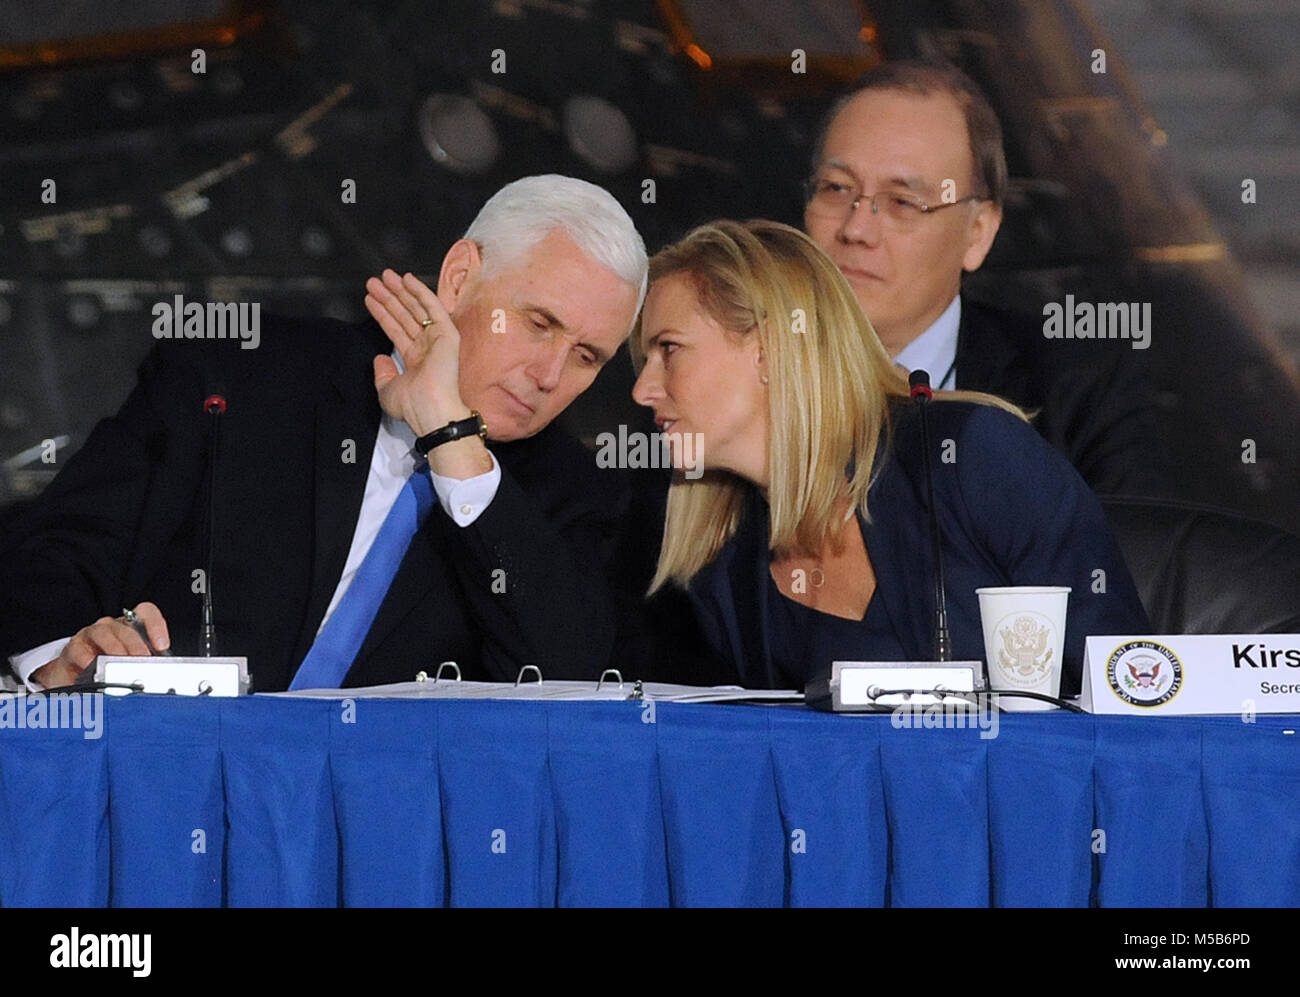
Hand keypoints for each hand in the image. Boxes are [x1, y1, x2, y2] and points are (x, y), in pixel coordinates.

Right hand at [30, 602, 170, 688]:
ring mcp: (90, 635)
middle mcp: (111, 627)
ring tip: (121, 665)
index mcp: (130, 626)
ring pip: (103, 633)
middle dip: (136, 646)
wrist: (76, 674)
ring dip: (115, 649)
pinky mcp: (73, 649)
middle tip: (142, 662)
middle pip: (126, 628)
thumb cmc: (110, 666)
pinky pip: (79, 650)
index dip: (156, 626)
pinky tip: (93, 668)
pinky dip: (86, 659)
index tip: (162, 646)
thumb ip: (145, 663)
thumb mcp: (131, 663)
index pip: (145, 613)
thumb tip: (159, 675)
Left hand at [364, 269, 469, 435]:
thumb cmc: (412, 406)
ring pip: (416, 309)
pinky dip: (420, 292)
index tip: (371, 300)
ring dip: (400, 291)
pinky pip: (433, 308)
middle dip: (389, 298)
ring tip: (384, 277)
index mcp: (416, 361)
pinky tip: (407, 279)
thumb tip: (380, 358)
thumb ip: (382, 373)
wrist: (429, 409)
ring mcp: (438, 340)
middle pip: (405, 316)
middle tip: (375, 282)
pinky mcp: (447, 334)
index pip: (396, 330)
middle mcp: (427, 348)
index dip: (383, 314)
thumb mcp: (387, 390)